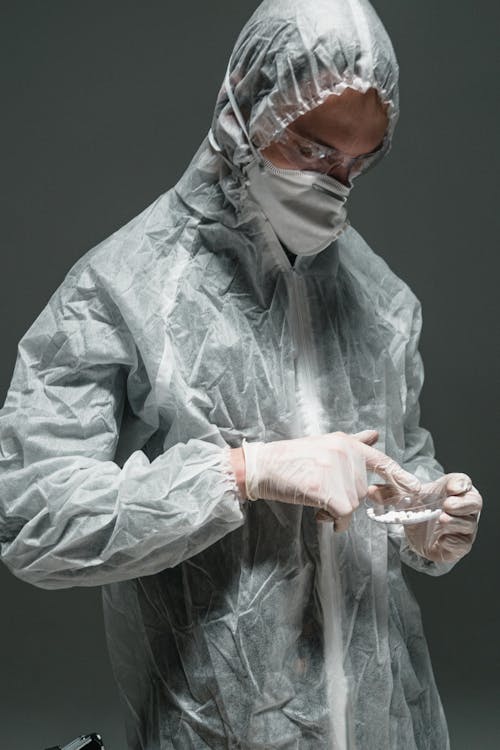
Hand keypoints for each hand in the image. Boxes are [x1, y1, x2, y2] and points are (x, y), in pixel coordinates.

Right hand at [239, 430, 420, 531]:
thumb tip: (374, 435)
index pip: (382, 461)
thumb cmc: (292, 458)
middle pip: (363, 491)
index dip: (401, 477)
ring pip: (353, 505)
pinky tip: (319, 513)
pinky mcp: (328, 491)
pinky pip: (343, 516)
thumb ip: (354, 443)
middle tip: (323, 494)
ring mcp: (338, 472)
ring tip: (315, 499)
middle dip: (346, 499)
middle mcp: (347, 455)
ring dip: (337, 510)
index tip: (416, 488)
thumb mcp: (325, 444)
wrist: (264, 466)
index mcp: (347, 443)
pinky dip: (334, 521)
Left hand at [367, 472, 481, 562]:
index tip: (451, 488)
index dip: (460, 484)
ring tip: (441, 519)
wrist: (420, 532)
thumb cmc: (419, 508)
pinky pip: (463, 543)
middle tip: (447, 505)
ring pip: (469, 523)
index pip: (463, 482)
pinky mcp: (460, 544)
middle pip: (474, 501)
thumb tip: (371, 490)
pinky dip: (453, 540)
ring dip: (455, 521)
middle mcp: (462, 507)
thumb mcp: (403, 498)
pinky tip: (443, 538)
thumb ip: (388, 492)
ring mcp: (464, 526)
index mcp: (451, 491)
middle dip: (462, 503)